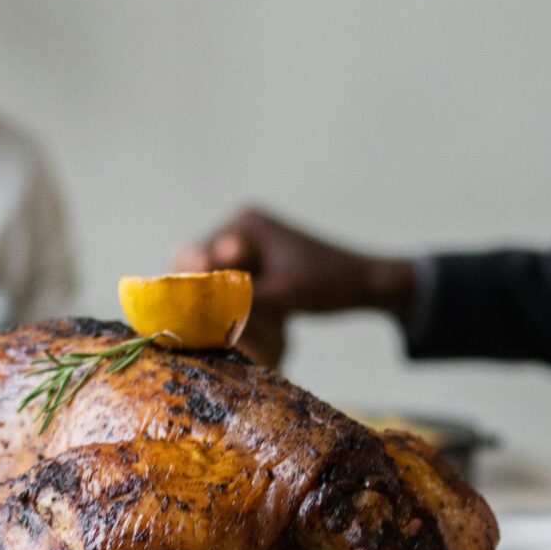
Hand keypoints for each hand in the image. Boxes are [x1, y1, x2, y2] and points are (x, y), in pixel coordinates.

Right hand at [170, 209, 415, 367]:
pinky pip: (231, 282)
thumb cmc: (327, 283)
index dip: (187, 283)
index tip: (185, 311)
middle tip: (198, 324)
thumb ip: (239, 299)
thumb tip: (199, 312)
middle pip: (200, 264)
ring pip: (214, 277)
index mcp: (244, 224)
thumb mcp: (280, 294)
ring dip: (215, 300)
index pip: (196, 253)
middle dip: (199, 293)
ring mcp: (250, 245)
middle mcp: (241, 228)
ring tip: (216, 325)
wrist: (366, 284)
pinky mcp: (259, 262)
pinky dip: (231, 300)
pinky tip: (235, 320)